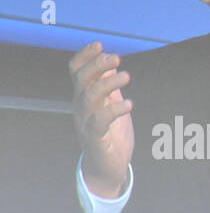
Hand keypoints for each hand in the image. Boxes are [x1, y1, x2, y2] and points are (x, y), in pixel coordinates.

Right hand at [69, 42, 133, 196]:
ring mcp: (86, 123)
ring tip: (126, 76)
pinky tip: (130, 104)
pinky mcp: (96, 139)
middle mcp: (80, 108)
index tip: (100, 44)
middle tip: (117, 58)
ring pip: (90, 97)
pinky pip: (100, 121)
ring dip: (108, 84)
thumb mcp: (111, 106)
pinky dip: (114, 110)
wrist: (107, 169)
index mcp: (83, 98)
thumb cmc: (111, 135)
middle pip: (82, 80)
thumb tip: (111, 63)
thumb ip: (110, 87)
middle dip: (97, 65)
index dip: (86, 56)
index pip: (76, 71)